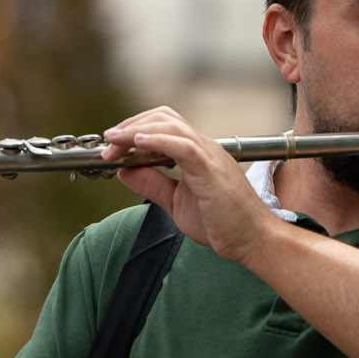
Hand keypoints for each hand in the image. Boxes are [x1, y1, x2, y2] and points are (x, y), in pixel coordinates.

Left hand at [104, 107, 283, 264]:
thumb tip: (123, 171)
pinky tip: (137, 143)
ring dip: (136, 131)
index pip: (163, 124)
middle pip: (163, 117)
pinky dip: (158, 140)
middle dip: (129, 127)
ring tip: (114, 143)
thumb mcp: (175, 202)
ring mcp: (208, 155)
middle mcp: (203, 147)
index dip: (133, 129)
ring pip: (170, 125)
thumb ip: (152, 185)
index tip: (111, 146)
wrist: (251, 239)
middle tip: (107, 146)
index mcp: (196, 153)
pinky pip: (183, 146)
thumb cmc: (221, 223)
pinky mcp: (211, 170)